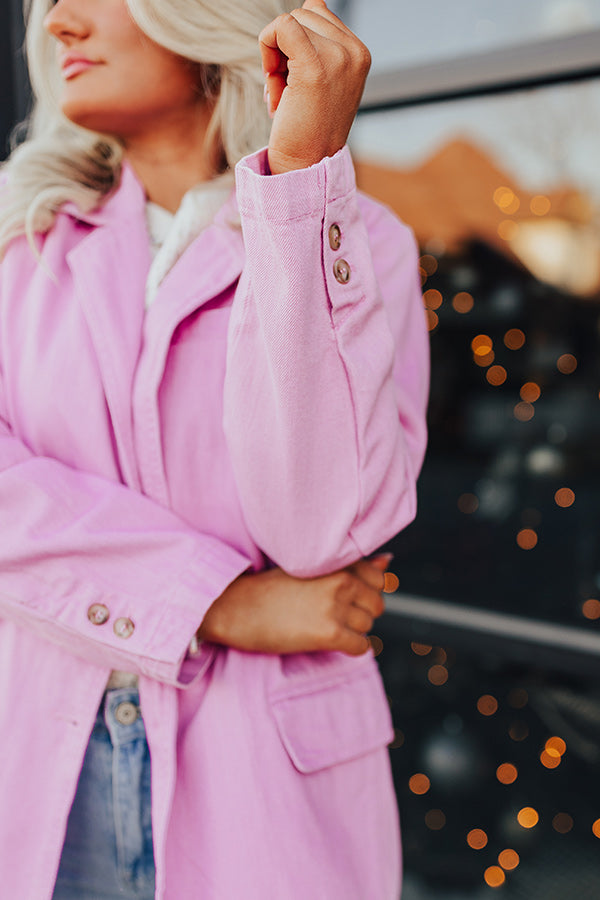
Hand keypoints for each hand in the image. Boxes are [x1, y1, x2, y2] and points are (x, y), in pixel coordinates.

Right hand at [197, 556, 396, 656]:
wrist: (236, 608)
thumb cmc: (270, 588)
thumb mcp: (309, 568)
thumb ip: (352, 566)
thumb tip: (389, 561)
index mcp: (336, 561)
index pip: (377, 578)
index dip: (362, 591)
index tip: (341, 597)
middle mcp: (341, 580)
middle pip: (376, 604)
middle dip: (360, 613)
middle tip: (330, 615)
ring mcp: (336, 606)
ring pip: (368, 626)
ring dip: (352, 630)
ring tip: (323, 626)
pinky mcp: (329, 633)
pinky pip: (361, 646)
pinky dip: (350, 648)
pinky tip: (328, 642)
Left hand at [259, 0, 370, 174]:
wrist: (307, 165)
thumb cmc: (305, 129)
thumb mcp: (318, 82)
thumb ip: (315, 46)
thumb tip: (299, 13)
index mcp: (358, 54)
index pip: (318, 15)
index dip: (295, 43)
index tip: (293, 80)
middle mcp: (354, 52)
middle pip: (304, 14)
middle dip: (285, 48)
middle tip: (285, 91)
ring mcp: (338, 57)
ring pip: (292, 20)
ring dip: (275, 55)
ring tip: (282, 94)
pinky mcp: (316, 66)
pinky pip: (282, 27)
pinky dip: (267, 47)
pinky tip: (272, 82)